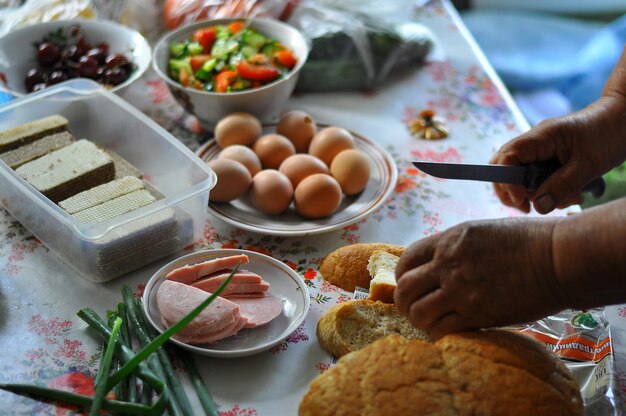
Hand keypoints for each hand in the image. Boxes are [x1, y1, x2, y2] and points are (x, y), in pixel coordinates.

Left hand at [394, 218, 566, 338]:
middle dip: (403, 300)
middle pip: (405, 288)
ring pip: (418, 311)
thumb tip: (439, 264)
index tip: (408, 283)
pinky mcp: (477, 314)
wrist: (556, 258)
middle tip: (411, 307)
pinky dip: (437, 332)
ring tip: (427, 321)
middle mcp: (448, 265)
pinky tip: (445, 330)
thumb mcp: (481, 231)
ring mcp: (461, 290)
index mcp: (448, 241)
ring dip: (418, 319)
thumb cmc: (526, 241)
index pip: (406, 260)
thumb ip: (455, 247)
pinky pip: (442, 328)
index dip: (402, 275)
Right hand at [490, 96, 625, 213]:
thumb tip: (538, 207)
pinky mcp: (549, 158)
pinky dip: (548, 191)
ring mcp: (541, 151)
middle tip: (528, 209)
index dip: (507, 182)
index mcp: (540, 138)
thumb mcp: (588, 165)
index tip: (522, 200)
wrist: (624, 118)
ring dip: (537, 194)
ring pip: (522, 177)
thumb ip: (562, 186)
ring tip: (566, 200)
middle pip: (505, 168)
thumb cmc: (609, 134)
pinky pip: (538, 178)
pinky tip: (569, 195)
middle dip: (513, 192)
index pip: (506, 158)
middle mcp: (534, 143)